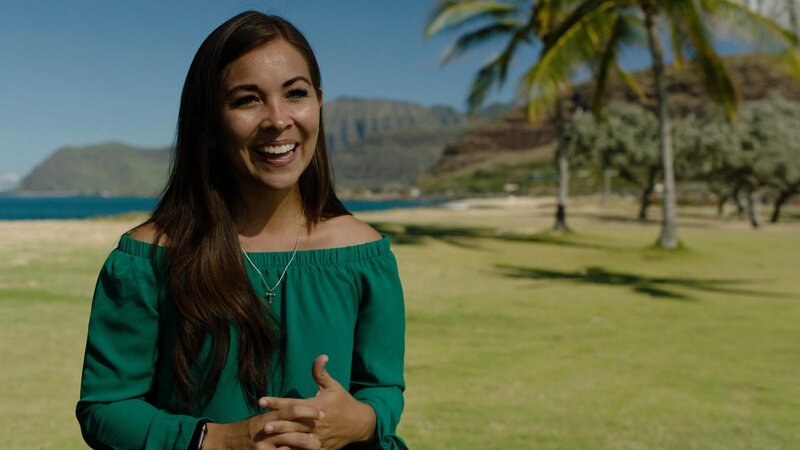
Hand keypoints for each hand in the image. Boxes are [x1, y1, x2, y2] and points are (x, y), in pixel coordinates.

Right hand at [202, 404, 323, 449]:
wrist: (224, 442)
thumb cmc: (246, 429)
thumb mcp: (261, 418)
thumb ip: (277, 414)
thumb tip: (299, 409)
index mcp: (268, 417)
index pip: (291, 409)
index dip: (308, 410)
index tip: (322, 412)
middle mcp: (267, 430)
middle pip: (294, 429)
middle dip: (310, 432)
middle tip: (324, 434)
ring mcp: (264, 446)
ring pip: (290, 445)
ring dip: (306, 446)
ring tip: (318, 446)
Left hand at [258, 355, 376, 449]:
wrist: (359, 423)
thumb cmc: (343, 402)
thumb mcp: (333, 386)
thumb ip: (321, 373)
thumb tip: (321, 356)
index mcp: (317, 406)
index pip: (293, 404)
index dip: (277, 402)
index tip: (261, 400)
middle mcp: (316, 422)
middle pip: (294, 424)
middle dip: (278, 425)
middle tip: (262, 426)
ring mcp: (319, 437)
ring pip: (298, 440)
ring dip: (283, 440)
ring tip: (268, 441)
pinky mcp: (321, 448)